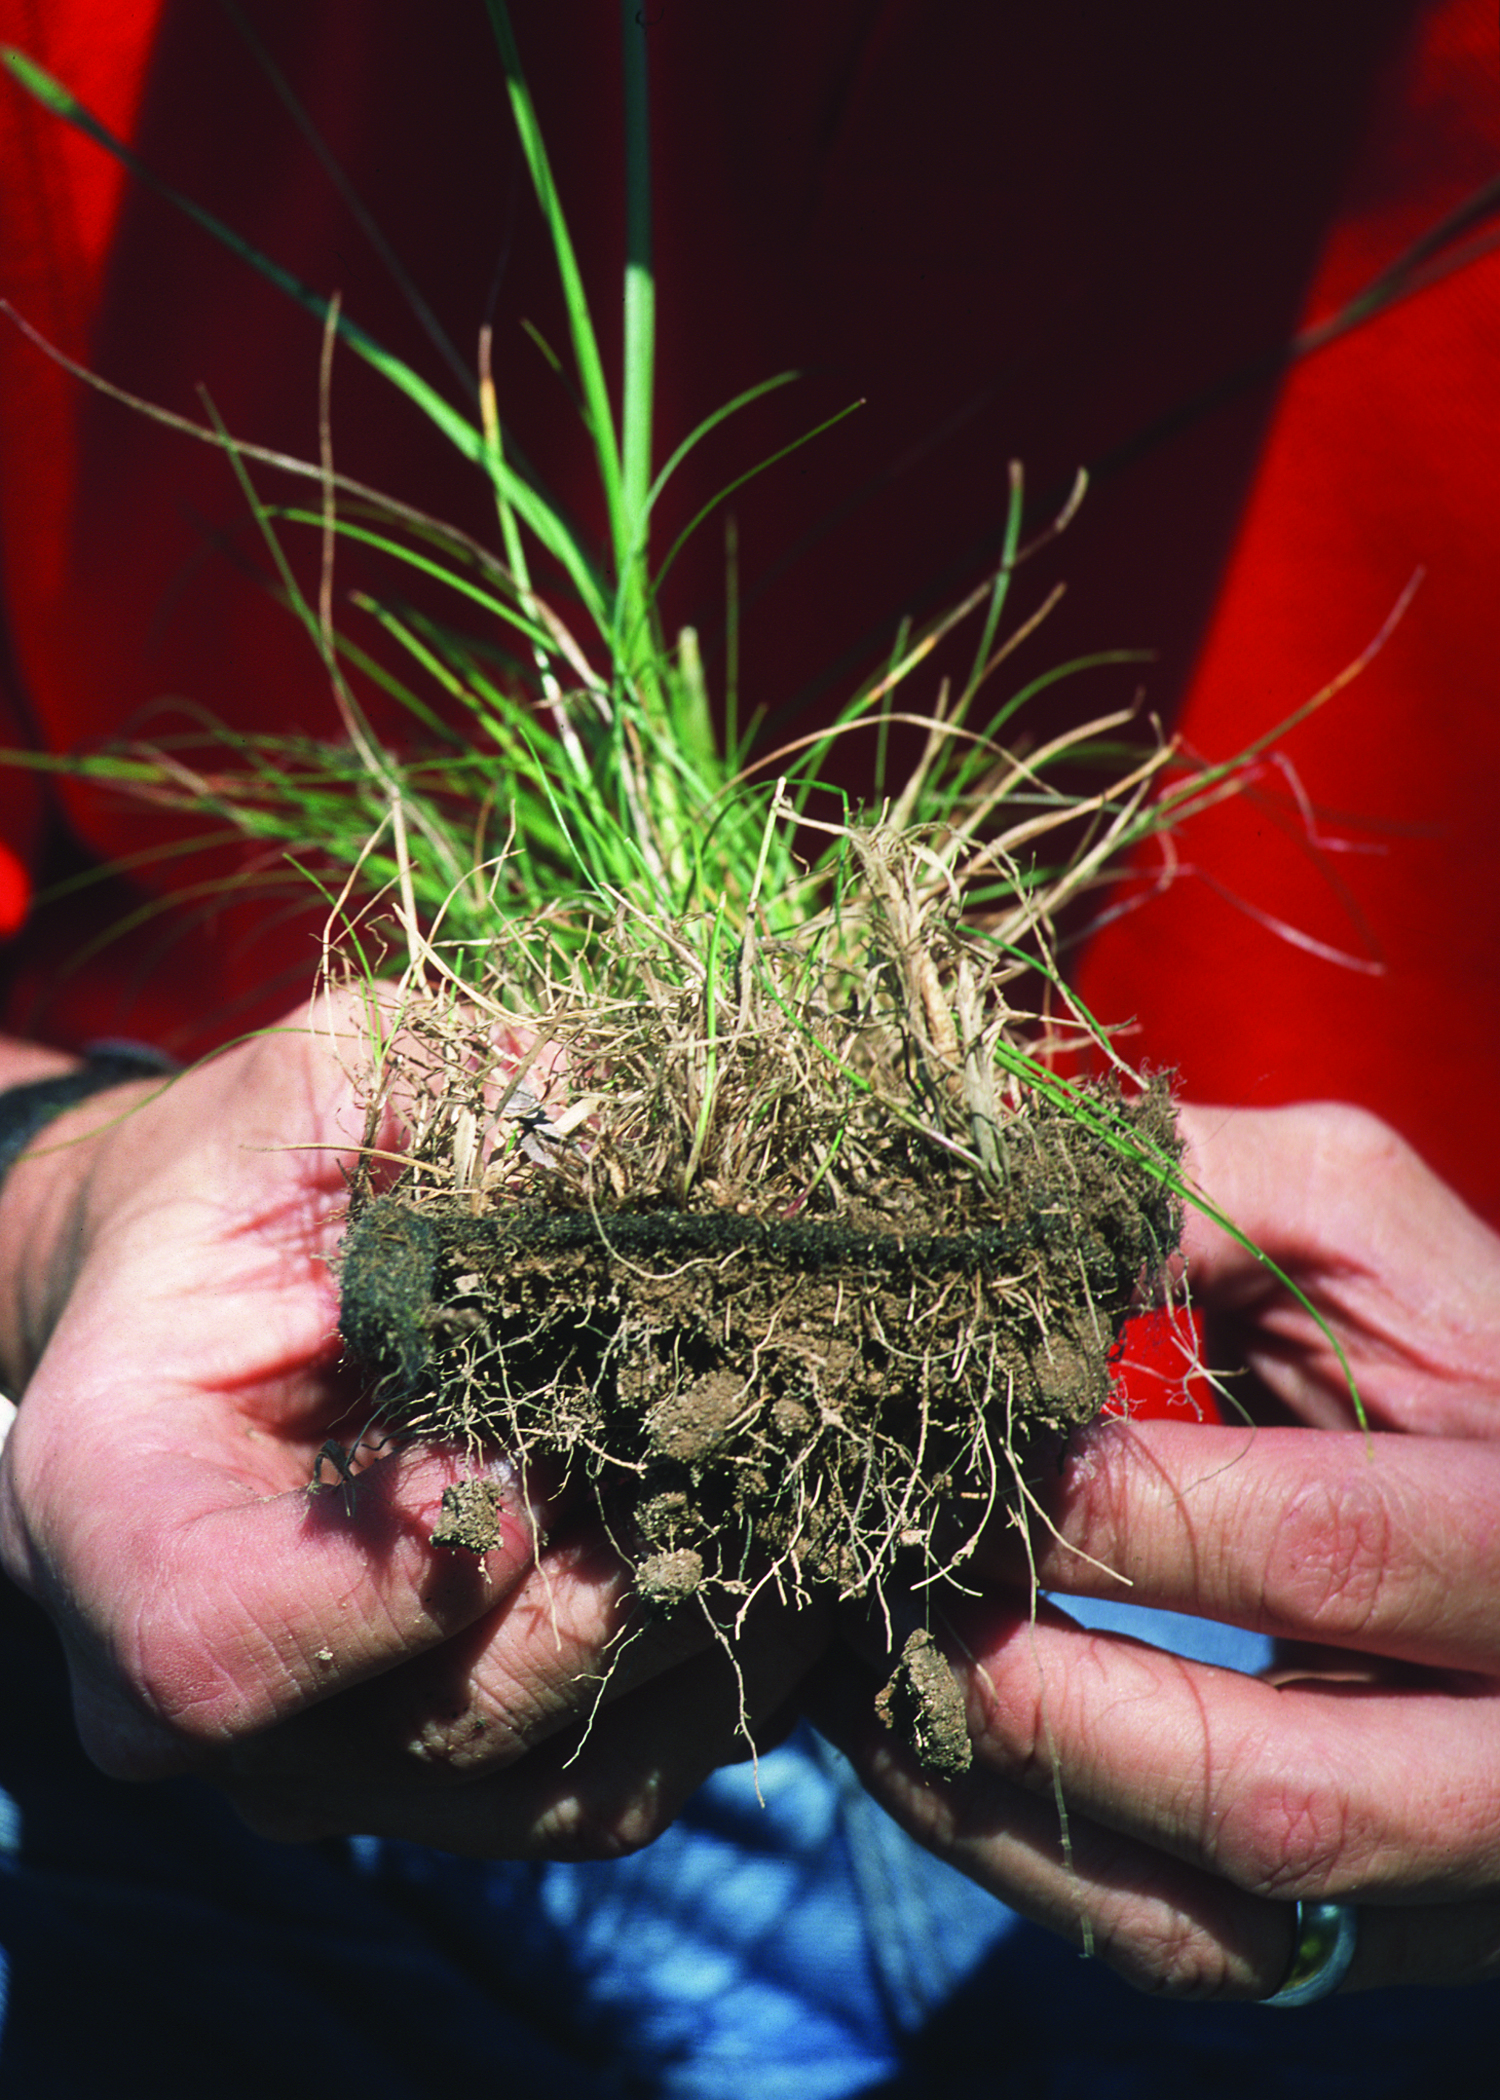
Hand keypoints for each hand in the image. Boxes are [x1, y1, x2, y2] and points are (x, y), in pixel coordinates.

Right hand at [0, 996, 825, 1854]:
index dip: (403, 1570)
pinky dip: (719, 1676)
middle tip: (743, 1433)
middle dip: (616, 1575)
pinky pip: (618, 1787)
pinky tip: (780, 1539)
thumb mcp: (317, 1087)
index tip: (529, 1459)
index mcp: (113, 1517)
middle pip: (441, 1717)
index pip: (219, 1643)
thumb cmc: (252, 1182)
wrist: (220, 1298)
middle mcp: (192, 1692)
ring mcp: (334, 1759)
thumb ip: (445, 1093)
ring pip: (555, 1782)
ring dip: (701, 1628)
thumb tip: (635, 1140)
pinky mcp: (456, 1777)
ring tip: (792, 1479)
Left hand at [809, 1102, 1499, 1996]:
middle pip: (1281, 1786)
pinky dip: (1028, 1861)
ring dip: (1006, 1799)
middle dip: (1044, 1692)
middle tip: (892, 1593)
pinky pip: (1191, 1949)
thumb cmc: (1417, 1330)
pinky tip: (922, 1753)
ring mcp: (1457, 1862)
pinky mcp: (1375, 1928)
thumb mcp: (1346, 1220)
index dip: (1126, 1517)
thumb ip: (1190, 1194)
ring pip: (1221, 1913)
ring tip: (866, 1677)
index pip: (1334, 1549)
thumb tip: (976, 1208)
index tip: (970, 1462)